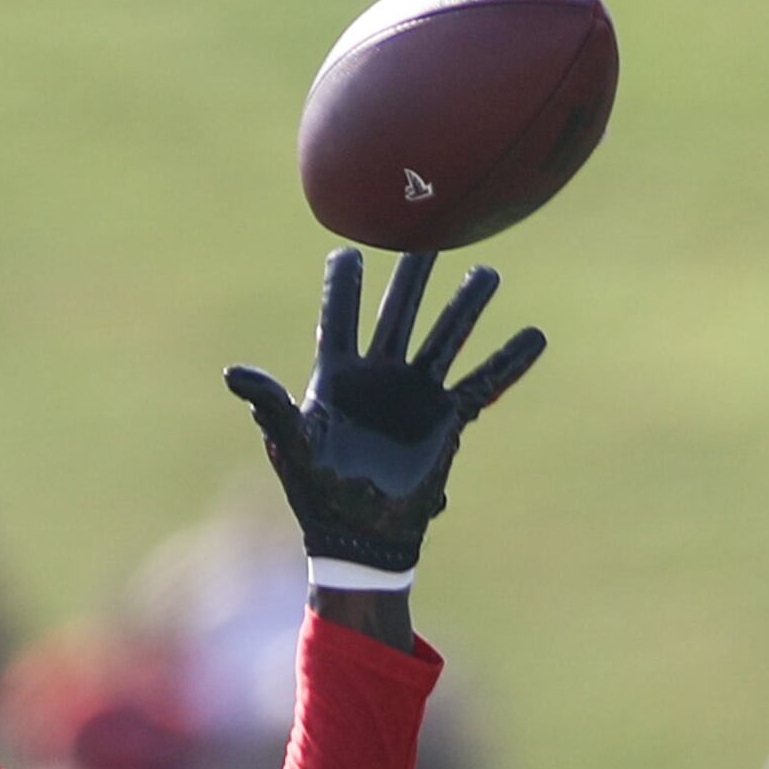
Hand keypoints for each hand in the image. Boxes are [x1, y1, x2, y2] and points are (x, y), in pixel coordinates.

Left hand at [225, 248, 541, 579]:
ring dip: (465, 306)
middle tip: (428, 236)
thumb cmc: (318, 490)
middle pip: (398, 314)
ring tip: (486, 272)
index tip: (348, 249)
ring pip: (444, 337)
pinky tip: (534, 335)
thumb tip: (234, 374)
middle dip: (413, 277)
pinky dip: (509, 361)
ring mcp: (415, 395)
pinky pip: (483, 381)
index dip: (341, 287)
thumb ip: (270, 406)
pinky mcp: (447, 418)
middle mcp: (379, 377)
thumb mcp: (292, 445)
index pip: (338, 319)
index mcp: (336, 377)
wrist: (360, 533)